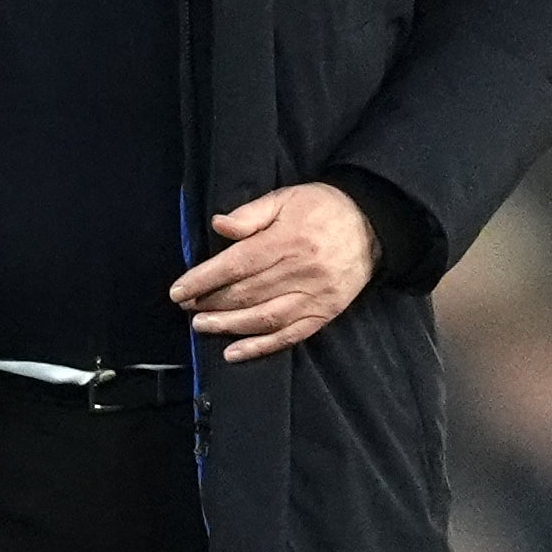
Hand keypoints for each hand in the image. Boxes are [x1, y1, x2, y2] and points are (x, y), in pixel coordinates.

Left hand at [170, 182, 375, 363]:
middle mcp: (300, 272)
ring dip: (228, 326)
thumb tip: (218, 226)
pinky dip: (259, 348)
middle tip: (187, 308)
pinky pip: (288, 336)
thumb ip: (251, 214)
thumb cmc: (322, 208)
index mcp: (287, 240)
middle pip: (246, 294)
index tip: (178, 291)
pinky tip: (234, 353)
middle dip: (211, 303)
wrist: (373, 224)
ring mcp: (314, 297)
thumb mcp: (286, 198)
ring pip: (264, 319)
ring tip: (202, 327)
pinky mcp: (324, 314)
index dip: (204, 280)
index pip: (236, 265)